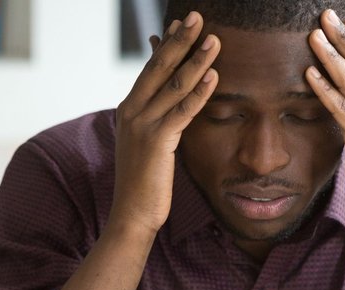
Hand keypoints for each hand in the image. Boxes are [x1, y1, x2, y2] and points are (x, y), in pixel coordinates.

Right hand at [109, 12, 219, 234]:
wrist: (131, 214)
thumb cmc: (144, 182)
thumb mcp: (147, 143)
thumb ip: (158, 119)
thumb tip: (171, 102)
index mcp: (129, 109)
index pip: (151, 68)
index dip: (167, 44)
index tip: (181, 24)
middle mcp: (132, 111)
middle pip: (160, 67)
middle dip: (180, 40)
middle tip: (197, 16)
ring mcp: (142, 125)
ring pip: (174, 85)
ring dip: (196, 59)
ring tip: (214, 39)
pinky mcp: (157, 142)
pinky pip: (182, 111)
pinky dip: (199, 92)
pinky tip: (214, 77)